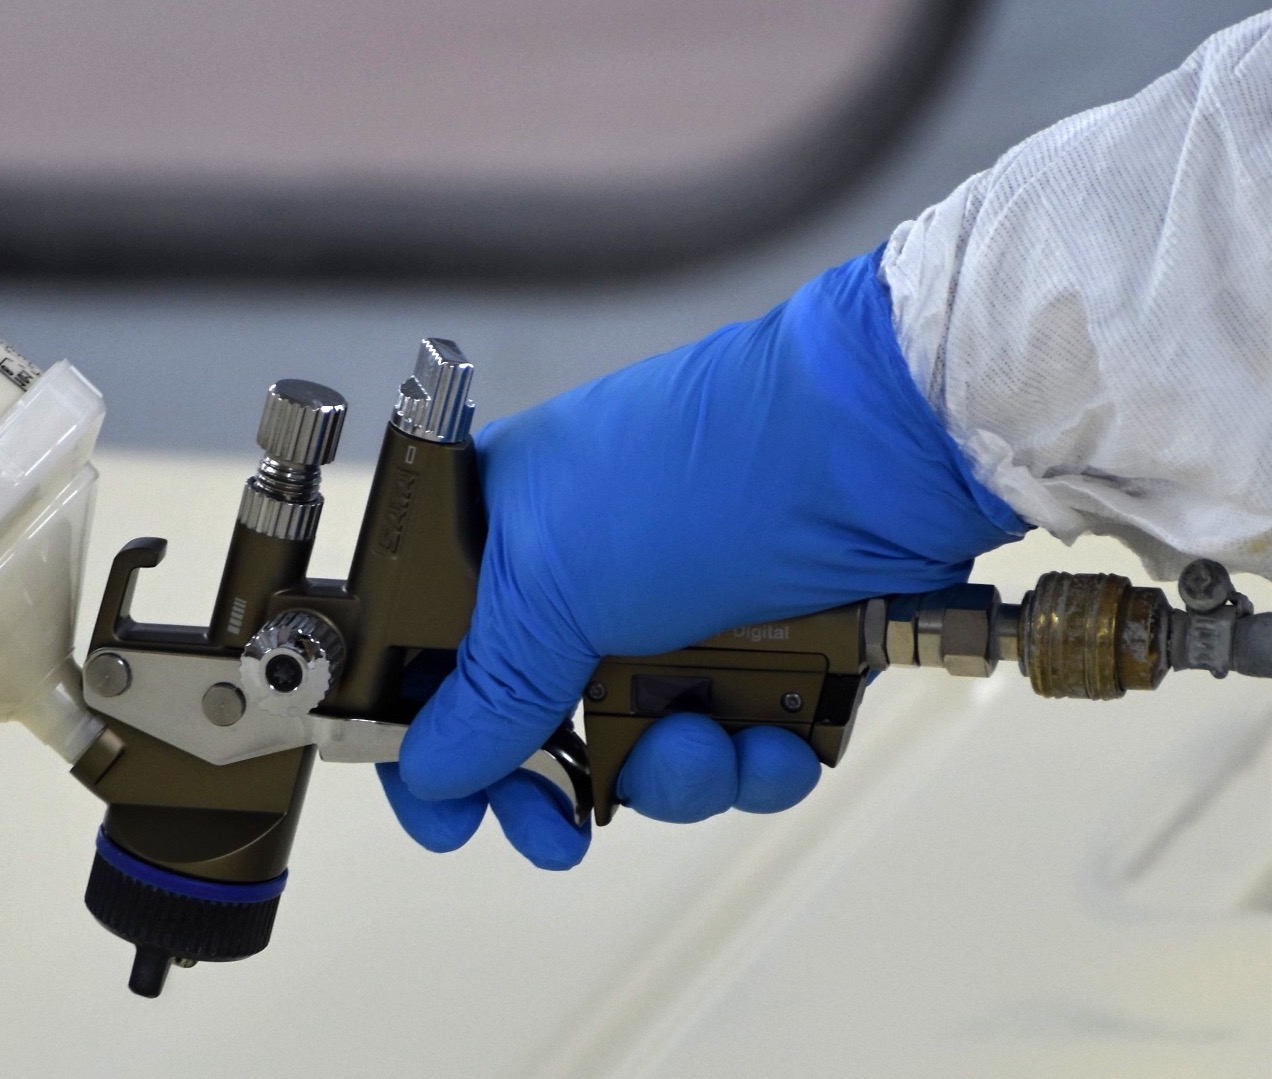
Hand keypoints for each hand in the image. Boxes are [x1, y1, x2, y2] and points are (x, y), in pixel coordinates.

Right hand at [380, 248, 1024, 868]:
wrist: (886, 446)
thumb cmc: (709, 463)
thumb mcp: (555, 583)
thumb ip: (486, 689)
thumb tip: (431, 765)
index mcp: (503, 532)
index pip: (433, 655)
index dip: (430, 741)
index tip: (450, 812)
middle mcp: (583, 577)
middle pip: (539, 724)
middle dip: (560, 784)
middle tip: (559, 825)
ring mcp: (674, 614)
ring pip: (644, 750)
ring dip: (677, 774)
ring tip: (708, 743)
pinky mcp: (762, 650)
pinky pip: (735, 748)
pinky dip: (754, 761)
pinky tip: (774, 739)